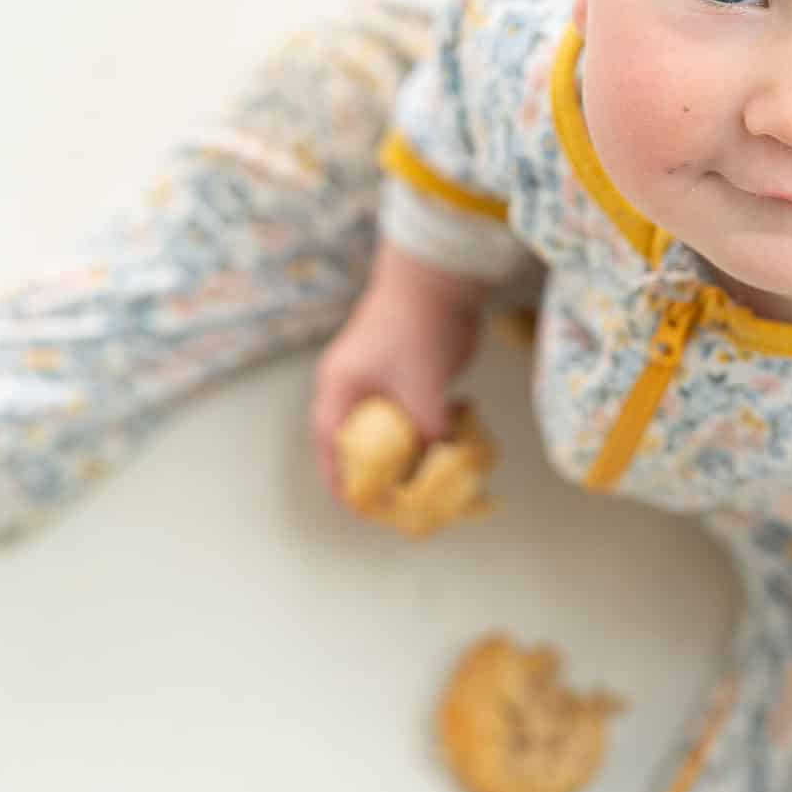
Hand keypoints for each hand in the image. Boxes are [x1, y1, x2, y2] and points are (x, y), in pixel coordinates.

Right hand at [310, 242, 488, 501]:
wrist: (440, 279)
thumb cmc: (417, 328)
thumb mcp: (421, 388)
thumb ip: (427, 430)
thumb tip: (440, 467)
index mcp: (339, 391)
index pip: (331, 450)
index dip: (347, 484)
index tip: (369, 512)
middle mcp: (355, 390)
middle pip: (363, 445)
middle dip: (387, 473)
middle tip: (413, 500)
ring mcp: (383, 381)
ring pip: (395, 430)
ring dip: (417, 450)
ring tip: (442, 474)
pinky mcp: (411, 375)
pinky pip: (418, 413)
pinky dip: (435, 427)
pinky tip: (460, 433)